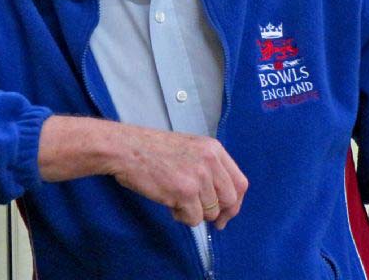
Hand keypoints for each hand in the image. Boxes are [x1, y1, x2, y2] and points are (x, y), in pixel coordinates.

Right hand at [107, 123, 247, 228]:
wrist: (128, 149)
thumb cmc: (154, 150)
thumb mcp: (190, 149)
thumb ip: (209, 168)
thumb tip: (222, 201)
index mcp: (214, 149)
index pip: (240, 183)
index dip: (235, 203)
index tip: (226, 213)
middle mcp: (210, 161)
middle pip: (230, 200)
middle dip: (218, 214)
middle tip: (203, 216)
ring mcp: (198, 177)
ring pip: (211, 212)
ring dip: (194, 213)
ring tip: (176, 199)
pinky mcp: (184, 192)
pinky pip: (193, 219)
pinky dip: (181, 217)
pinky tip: (169, 202)